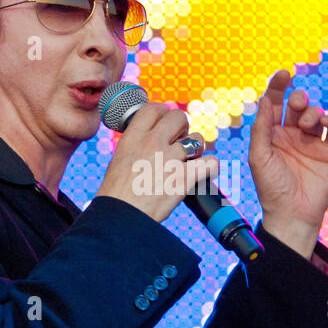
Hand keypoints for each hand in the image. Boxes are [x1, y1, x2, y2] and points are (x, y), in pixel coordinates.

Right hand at [94, 102, 219, 222]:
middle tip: (180, 143)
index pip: (154, 109)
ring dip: (197, 149)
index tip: (166, 124)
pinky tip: (203, 174)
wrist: (120, 219)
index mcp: (133, 138)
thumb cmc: (116, 195)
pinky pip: (211, 162)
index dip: (164, 114)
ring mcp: (169, 159)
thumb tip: (151, 140)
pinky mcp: (184, 178)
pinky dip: (211, 168)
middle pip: (179, 117)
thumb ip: (137, 146)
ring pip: (197, 139)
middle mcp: (151, 143)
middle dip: (183, 129)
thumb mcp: (120, 160)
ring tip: (190, 161)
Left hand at [249, 70, 327, 256]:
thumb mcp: (259, 156)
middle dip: (298, 99)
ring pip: (316, 115)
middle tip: (298, 103)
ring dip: (313, 112)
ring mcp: (312, 143)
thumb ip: (261, 127)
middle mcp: (292, 136)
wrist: (292, 215)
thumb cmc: (271, 188)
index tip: (283, 73)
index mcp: (272, 135)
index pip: (275, 105)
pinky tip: (326, 122)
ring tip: (308, 124)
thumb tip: (264, 99)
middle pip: (297, 106)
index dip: (278, 87)